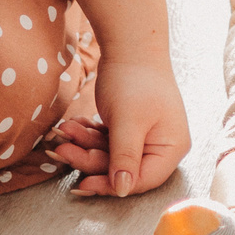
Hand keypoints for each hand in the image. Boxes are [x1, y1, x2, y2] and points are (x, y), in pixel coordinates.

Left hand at [72, 55, 188, 196]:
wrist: (130, 44)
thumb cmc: (135, 80)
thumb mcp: (128, 122)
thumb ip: (125, 157)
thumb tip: (122, 190)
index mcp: (171, 148)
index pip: (142, 180)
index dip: (112, 185)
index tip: (83, 184)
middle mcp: (161, 145)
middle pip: (122, 168)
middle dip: (90, 159)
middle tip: (62, 150)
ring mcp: (145, 136)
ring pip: (109, 154)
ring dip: (84, 144)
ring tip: (64, 131)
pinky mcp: (129, 127)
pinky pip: (106, 140)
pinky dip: (89, 134)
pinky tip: (73, 126)